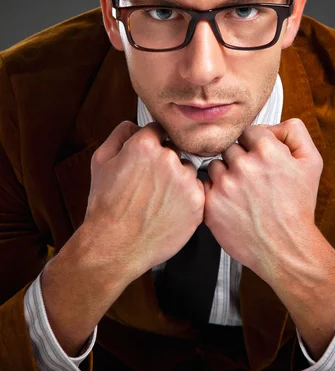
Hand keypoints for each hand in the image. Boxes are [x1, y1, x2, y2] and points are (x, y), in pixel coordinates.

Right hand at [83, 121, 204, 286]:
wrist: (116, 245)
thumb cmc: (106, 207)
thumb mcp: (101, 161)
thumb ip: (119, 135)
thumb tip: (134, 125)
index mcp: (145, 145)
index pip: (158, 130)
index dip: (152, 144)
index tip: (150, 156)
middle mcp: (168, 159)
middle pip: (175, 150)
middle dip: (165, 162)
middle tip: (150, 184)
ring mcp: (185, 181)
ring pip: (187, 170)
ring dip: (178, 180)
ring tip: (159, 199)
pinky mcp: (197, 202)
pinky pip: (197, 190)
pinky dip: (187, 198)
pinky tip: (169, 208)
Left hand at [203, 118, 322, 281]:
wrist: (285, 249)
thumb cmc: (298, 208)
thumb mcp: (311, 162)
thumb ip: (295, 132)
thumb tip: (274, 124)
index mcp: (267, 151)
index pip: (248, 132)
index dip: (254, 146)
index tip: (259, 161)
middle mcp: (244, 165)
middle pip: (230, 148)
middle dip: (240, 160)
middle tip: (253, 180)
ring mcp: (225, 186)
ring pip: (215, 166)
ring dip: (225, 176)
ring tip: (242, 193)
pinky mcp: (211, 205)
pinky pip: (205, 186)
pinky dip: (215, 193)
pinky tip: (231, 203)